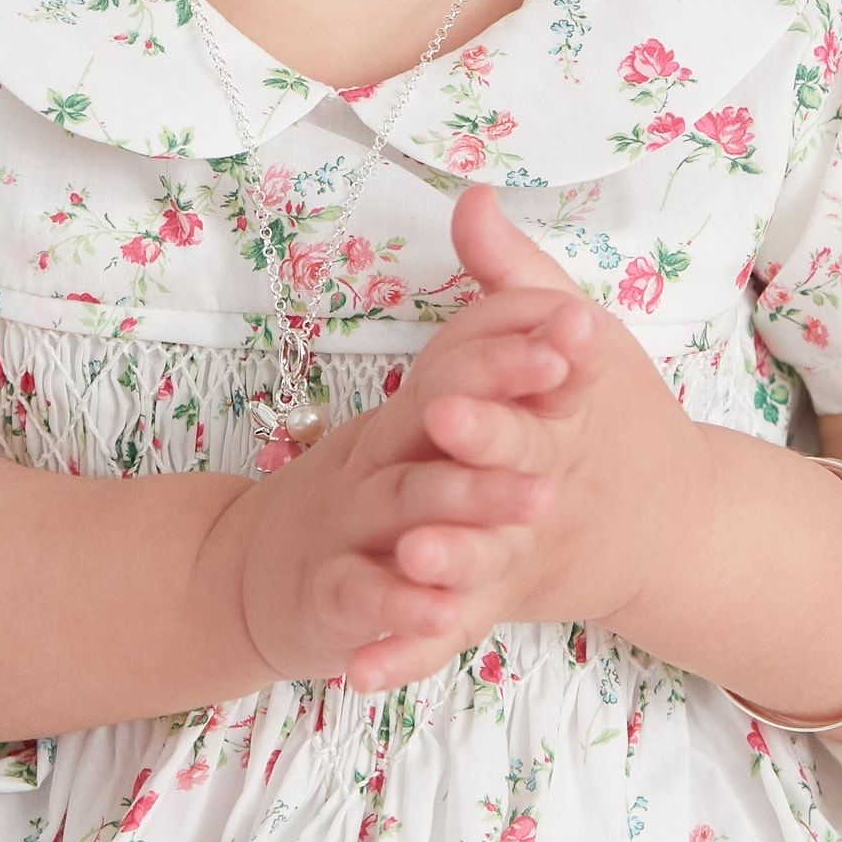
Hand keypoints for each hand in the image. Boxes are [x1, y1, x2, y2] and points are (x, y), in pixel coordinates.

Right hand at [195, 284, 594, 689]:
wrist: (258, 571)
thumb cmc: (372, 488)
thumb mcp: (423, 426)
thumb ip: (477, 361)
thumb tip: (492, 227)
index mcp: (411, 414)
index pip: (460, 365)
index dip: (517, 347)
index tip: (583, 325)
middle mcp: (381, 457)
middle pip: (436, 423)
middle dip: (502, 410)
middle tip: (562, 384)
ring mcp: (352, 521)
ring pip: (408, 503)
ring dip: (469, 500)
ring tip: (537, 501)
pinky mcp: (331, 589)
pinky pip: (365, 594)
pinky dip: (401, 607)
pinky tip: (446, 614)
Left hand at [361, 185, 716, 683]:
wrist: (671, 524)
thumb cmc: (617, 418)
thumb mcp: (583, 338)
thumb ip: (518, 277)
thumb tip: (470, 196)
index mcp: (574, 411)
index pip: (550, 387)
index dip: (516, 373)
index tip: (470, 365)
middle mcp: (558, 481)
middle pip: (521, 468)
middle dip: (487, 451)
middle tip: (445, 430)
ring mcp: (532, 547)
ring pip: (491, 559)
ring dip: (453, 564)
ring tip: (410, 563)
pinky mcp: (506, 600)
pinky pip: (456, 632)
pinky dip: (412, 654)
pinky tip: (360, 671)